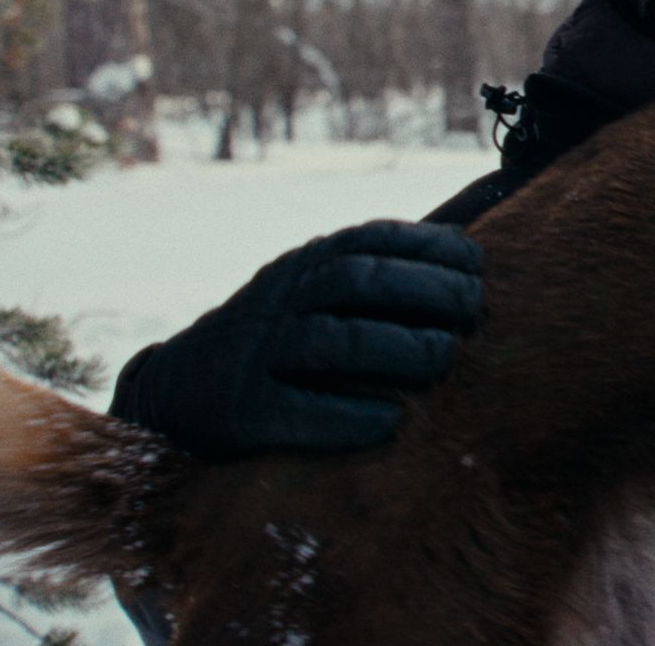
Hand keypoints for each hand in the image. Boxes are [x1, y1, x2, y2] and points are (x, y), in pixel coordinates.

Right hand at [111, 220, 483, 459]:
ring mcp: (257, 352)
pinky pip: (295, 410)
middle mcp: (281, 299)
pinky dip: (347, 416)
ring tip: (444, 359)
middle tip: (474, 312)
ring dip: (396, 347)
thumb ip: (385, 268)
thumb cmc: (280, 340)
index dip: (432, 248)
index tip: (478, 265)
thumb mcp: (319, 291)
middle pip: (356, 281)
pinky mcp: (240, 410)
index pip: (373, 240)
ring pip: (330, 341)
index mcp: (307, 265)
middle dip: (425, 290)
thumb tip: (476, 232)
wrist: (175, 396)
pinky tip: (392, 422)